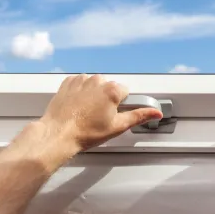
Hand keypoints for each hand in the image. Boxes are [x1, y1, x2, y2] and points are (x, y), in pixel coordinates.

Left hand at [39, 74, 162, 153]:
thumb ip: (139, 116)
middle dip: (107, 99)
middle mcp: (97, 80)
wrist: (58, 133)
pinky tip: (77, 105)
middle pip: (109, 87)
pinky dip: (80, 91)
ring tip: (86, 112)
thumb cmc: (86, 132)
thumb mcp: (117, 127)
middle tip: (98, 116)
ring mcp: (81, 80)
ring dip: (93, 94)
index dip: (120, 104)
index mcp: (111, 90)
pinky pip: (80, 83)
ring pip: (95, 84)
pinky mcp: (68, 82)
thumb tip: (156, 112)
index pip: (125, 92)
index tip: (112, 114)